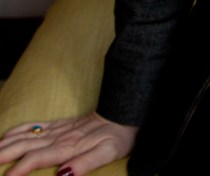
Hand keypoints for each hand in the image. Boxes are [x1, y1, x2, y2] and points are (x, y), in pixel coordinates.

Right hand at [0, 111, 136, 175]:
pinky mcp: (59, 124)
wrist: (124, 113)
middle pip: (24, 145)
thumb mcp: (107, 153)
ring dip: (5, 143)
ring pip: (25, 135)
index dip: (17, 170)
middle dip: (3, 155)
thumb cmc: (117, 137)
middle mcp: (58, 136)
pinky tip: (7, 136)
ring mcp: (57, 128)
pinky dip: (17, 130)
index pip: (35, 159)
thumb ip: (85, 164)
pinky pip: (34, 125)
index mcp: (67, 146)